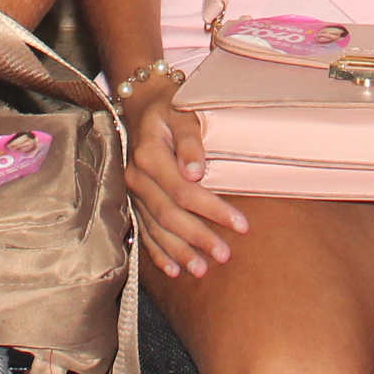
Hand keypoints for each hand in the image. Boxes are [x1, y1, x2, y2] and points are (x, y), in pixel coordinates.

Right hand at [122, 80, 249, 276]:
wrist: (141, 103)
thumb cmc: (169, 106)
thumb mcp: (182, 112)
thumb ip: (189, 140)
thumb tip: (196, 171)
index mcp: (149, 155)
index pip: (184, 191)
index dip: (213, 210)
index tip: (241, 225)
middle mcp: (136, 177)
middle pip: (169, 215)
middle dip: (198, 238)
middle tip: (225, 255)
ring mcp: (132, 191)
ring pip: (156, 228)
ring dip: (179, 252)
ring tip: (202, 270)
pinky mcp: (133, 199)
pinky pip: (143, 230)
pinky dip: (157, 252)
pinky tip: (173, 270)